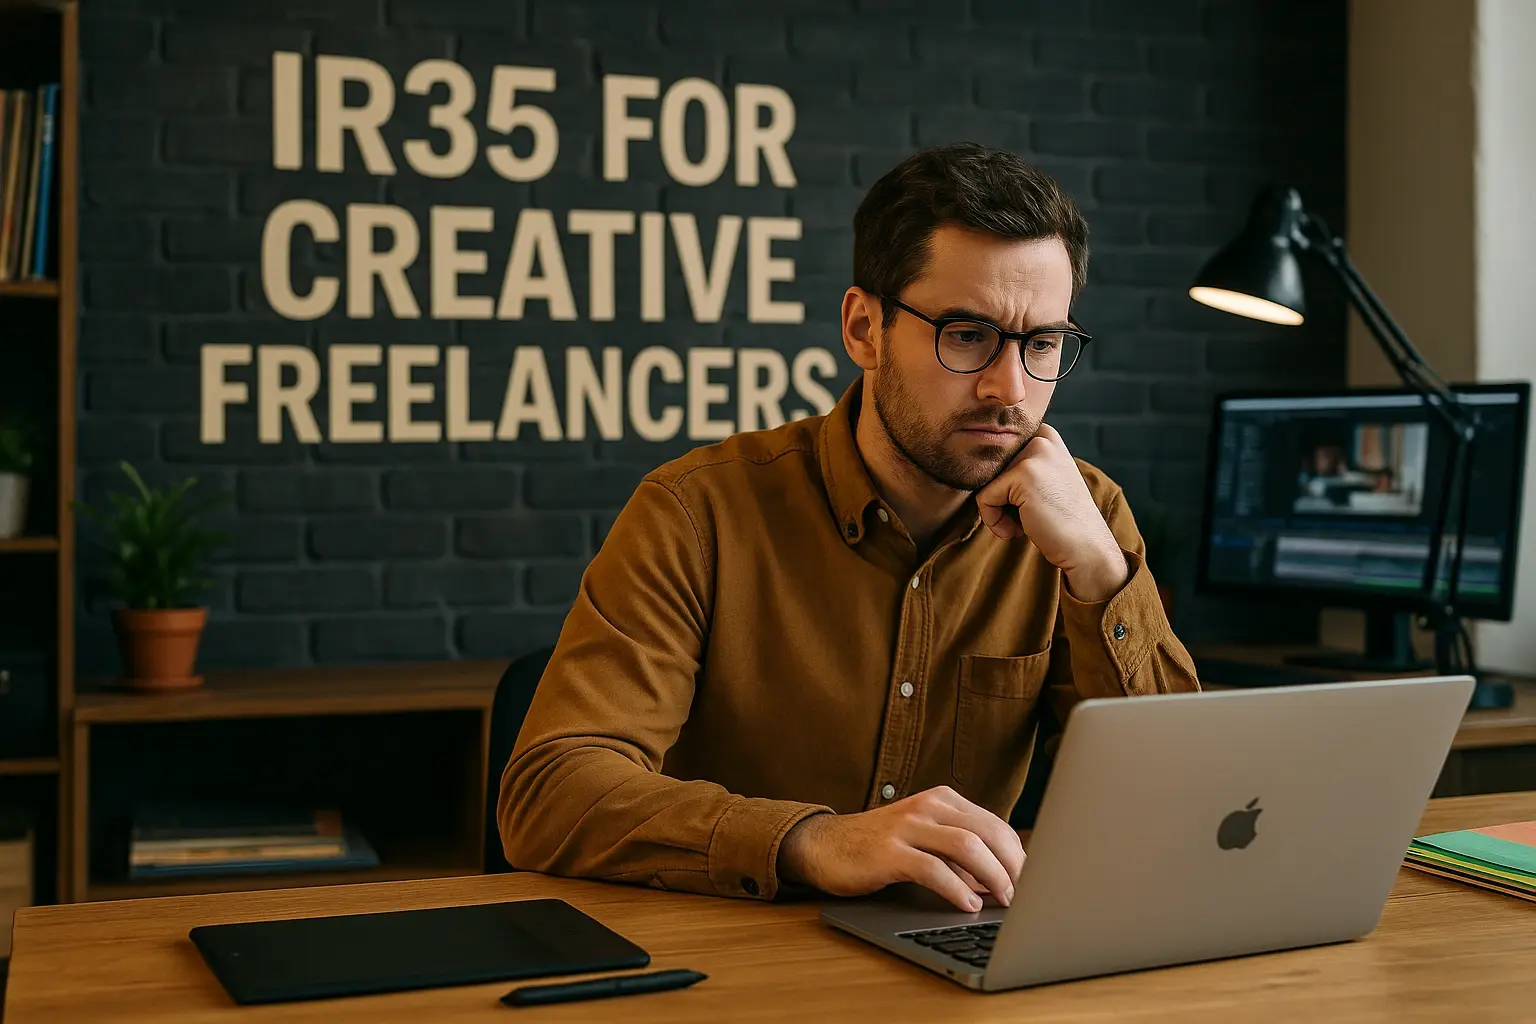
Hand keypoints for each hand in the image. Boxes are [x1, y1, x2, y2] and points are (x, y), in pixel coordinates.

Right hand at [777, 786, 1024, 911]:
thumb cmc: (880, 847)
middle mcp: (928, 807)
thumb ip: (961, 854)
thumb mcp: (925, 840)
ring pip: (967, 846)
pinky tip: (968, 906)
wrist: (825, 845)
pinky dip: (957, 890)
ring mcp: (907, 827)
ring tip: (1005, 900)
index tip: (1032, 882)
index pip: (995, 824)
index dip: (1019, 855)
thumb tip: (1005, 882)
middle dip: (1014, 866)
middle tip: (1027, 895)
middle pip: (988, 832)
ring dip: (993, 877)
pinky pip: (933, 869)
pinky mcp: (889, 852)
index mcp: (942, 800)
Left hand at [976, 422, 1127, 600]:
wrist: (1085, 548)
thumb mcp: (1041, 480)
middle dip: (1000, 499)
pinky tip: (1019, 530)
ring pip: (984, 483)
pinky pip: (984, 498)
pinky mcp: (1023, 474)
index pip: (996, 458)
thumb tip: (972, 465)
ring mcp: (1034, 452)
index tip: (1028, 503)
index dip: (1003, 488)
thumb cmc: (1059, 520)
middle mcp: (1041, 437)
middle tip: (1028, 516)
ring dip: (997, 511)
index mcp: (1044, 435)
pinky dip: (994, 521)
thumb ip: (1014, 466)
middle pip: (989, 470)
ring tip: (1025, 521)